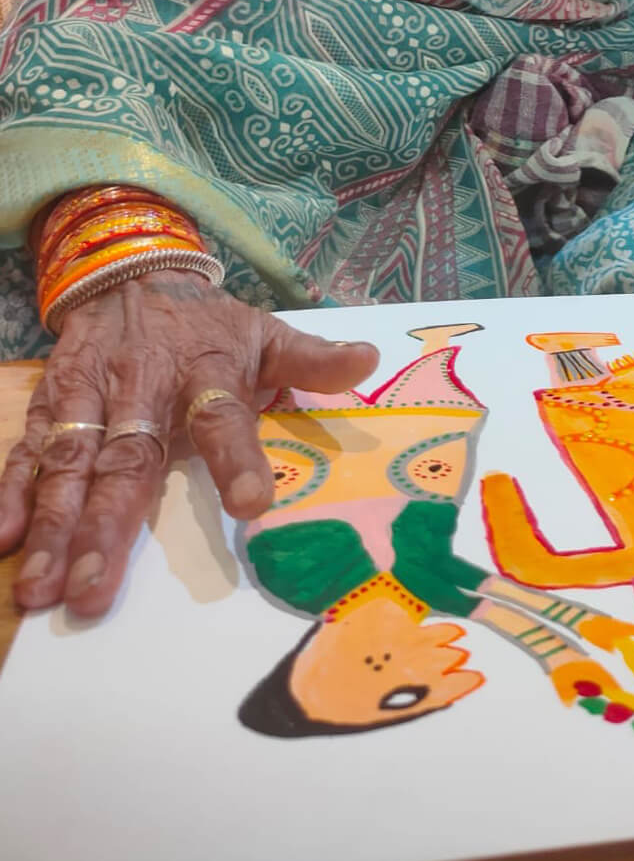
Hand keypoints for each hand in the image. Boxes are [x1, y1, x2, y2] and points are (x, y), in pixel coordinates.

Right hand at [0, 271, 377, 617]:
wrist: (131, 270)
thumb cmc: (206, 324)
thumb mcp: (264, 332)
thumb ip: (312, 359)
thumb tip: (371, 360)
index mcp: (207, 372)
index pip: (225, 417)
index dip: (238, 458)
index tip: (251, 504)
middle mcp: (144, 386)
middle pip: (128, 459)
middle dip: (108, 526)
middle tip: (93, 590)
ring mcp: (92, 396)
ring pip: (70, 464)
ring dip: (54, 525)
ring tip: (41, 587)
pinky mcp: (52, 402)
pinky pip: (29, 448)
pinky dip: (12, 490)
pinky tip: (1, 539)